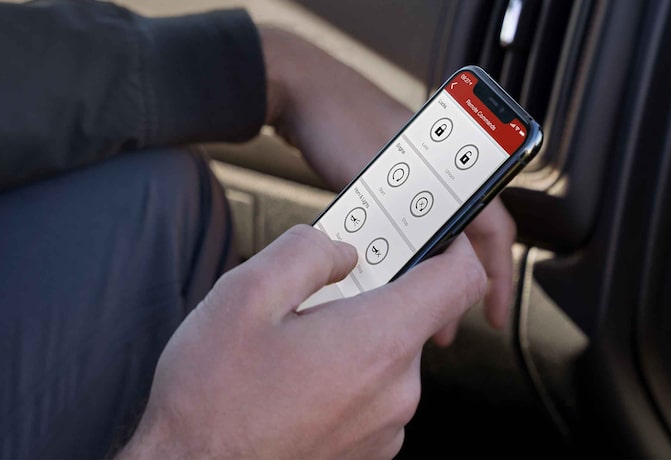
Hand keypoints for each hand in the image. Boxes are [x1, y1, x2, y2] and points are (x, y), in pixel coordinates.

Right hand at [118, 226, 486, 458]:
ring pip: (384, 358)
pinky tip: (289, 384)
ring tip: (286, 350)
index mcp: (377, 342)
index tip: (432, 233)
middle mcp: (394, 392)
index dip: (451, 245)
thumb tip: (339, 250)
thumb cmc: (212, 400)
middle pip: (410, 318)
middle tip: (308, 298)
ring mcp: (383, 430)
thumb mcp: (244, 295)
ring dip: (348, 341)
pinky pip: (369, 396)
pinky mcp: (365, 453)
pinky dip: (341, 379)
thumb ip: (305, 253)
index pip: (458, 281)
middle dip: (366, 297)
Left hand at [260, 26, 516, 342]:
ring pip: (431, 230)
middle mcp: (435, 164)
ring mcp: (406, 170)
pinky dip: (402, 250)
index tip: (495, 311)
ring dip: (428, 268)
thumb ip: (399, 210)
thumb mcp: (373, 170)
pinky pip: (402, 221)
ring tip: (419, 305)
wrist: (294, 85)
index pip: (491, 224)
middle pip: (464, 233)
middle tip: (452, 320)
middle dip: (461, 281)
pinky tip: (385, 269)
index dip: (496, 272)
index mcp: (449, 159)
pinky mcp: (379, 174)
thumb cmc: (336, 116)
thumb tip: (418, 256)